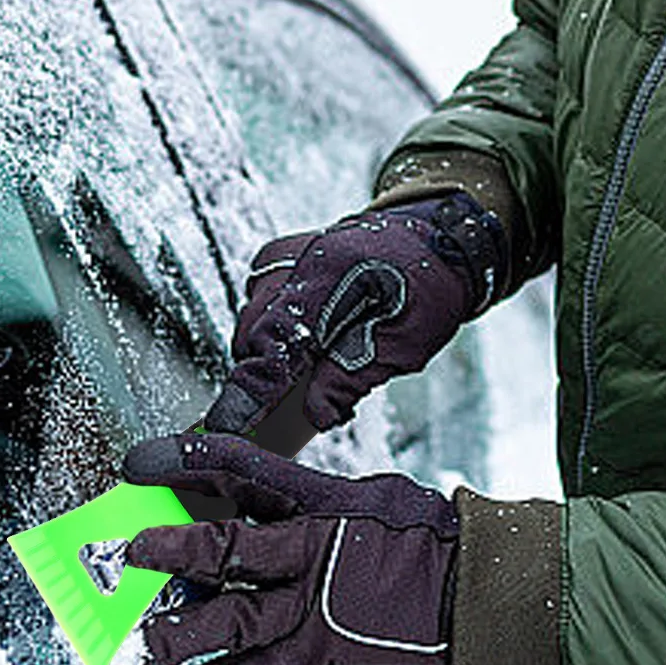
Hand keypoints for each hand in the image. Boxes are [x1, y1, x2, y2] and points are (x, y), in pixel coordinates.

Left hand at [122, 433, 458, 664]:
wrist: (476, 590)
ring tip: (146, 644)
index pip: (243, 468)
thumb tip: (260, 495)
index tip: (143, 461)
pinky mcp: (326, 650)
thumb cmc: (426, 538)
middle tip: (130, 556)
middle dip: (172, 553)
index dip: (189, 460)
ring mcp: (316, 606)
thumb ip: (311, 501)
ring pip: (234, 620)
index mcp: (321, 500)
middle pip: (227, 549)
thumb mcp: (367, 497)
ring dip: (184, 632)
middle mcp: (311, 551)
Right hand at [207, 192, 505, 436]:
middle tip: (308, 396)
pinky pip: (261, 302)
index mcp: (330, 280)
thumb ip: (354, 378)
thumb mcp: (407, 343)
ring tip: (322, 361)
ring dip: (275, 350)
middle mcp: (298, 261)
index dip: (250, 390)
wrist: (435, 238)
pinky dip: (279, 327)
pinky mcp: (282, 256)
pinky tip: (316, 333)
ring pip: (253, 319)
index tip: (230, 426)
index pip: (274, 343)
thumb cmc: (428, 287)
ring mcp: (286, 255)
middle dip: (269, 373)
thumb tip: (315, 415)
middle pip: (252, 334)